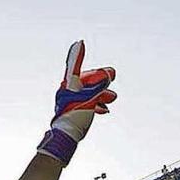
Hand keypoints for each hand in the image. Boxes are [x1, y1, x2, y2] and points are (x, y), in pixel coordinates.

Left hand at [37, 40, 116, 164]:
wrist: (66, 136)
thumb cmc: (75, 116)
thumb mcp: (91, 98)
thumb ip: (100, 85)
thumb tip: (108, 75)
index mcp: (69, 84)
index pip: (74, 65)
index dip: (78, 54)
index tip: (79, 42)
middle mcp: (68, 90)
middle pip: (86, 79)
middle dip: (101, 79)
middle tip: (113, 74)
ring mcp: (70, 100)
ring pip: (88, 91)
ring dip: (101, 93)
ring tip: (112, 98)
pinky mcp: (73, 110)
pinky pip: (87, 102)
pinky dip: (96, 103)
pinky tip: (104, 109)